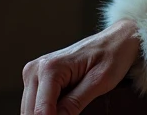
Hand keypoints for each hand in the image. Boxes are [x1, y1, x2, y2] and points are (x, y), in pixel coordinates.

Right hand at [21, 18, 141, 114]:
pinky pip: (35, 103)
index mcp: (50, 68)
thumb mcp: (99, 82)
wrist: (116, 40)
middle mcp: (36, 69)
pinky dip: (48, 110)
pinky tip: (64, 108)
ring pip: (30, 109)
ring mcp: (34, 73)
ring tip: (72, 110)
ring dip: (48, 114)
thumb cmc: (112, 56)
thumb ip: (75, 103)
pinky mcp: (37, 77)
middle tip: (74, 113)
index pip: (41, 110)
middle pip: (31, 111)